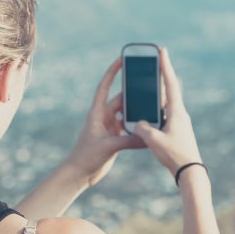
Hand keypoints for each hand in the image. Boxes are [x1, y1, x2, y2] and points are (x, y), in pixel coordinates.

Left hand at [64, 56, 144, 186]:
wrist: (80, 173)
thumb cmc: (86, 156)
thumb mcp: (108, 146)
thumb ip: (127, 140)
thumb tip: (146, 136)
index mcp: (97, 112)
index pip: (105, 86)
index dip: (112, 72)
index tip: (121, 59)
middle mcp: (104, 117)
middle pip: (122, 100)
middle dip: (134, 94)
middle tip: (150, 85)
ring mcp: (110, 127)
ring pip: (128, 115)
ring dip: (138, 112)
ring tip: (154, 106)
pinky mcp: (116, 139)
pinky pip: (130, 130)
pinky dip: (139, 129)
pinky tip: (151, 128)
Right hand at [133, 47, 203, 174]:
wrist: (190, 172)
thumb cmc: (174, 155)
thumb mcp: (154, 140)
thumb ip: (142, 128)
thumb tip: (138, 122)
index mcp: (176, 111)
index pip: (170, 83)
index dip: (165, 66)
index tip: (162, 51)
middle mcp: (180, 114)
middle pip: (168, 90)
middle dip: (160, 77)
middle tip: (154, 63)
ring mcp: (179, 122)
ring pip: (165, 105)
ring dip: (156, 97)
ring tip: (145, 88)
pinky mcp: (177, 131)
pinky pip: (164, 116)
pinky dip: (155, 113)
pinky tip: (146, 116)